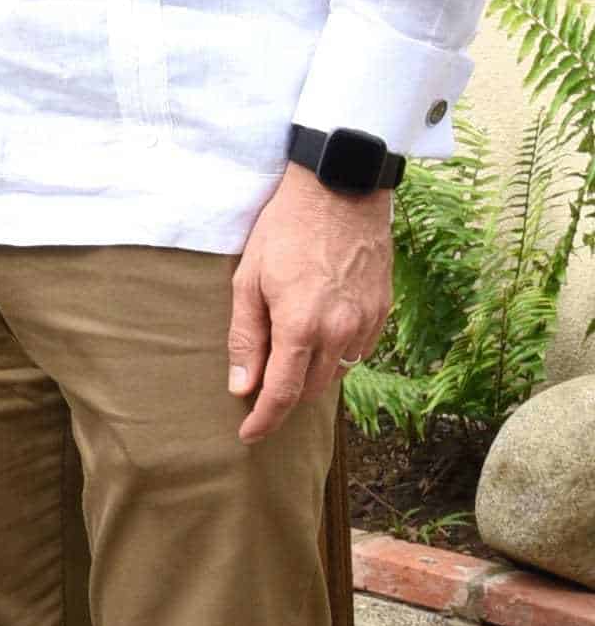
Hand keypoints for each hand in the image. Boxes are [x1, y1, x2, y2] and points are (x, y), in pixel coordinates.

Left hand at [226, 165, 391, 444]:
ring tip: (290, 354)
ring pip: (338, 372)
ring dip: (313, 374)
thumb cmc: (286, 230)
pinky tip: (320, 333)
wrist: (340, 189)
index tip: (249, 436)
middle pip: (312, 389)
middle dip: (286, 396)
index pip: (283, 394)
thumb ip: (246, 338)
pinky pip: (359, 350)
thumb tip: (242, 386)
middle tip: (261, 386)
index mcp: (301, 326)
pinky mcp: (382, 309)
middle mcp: (340, 332)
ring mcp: (366, 322)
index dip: (264, 420)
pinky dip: (337, 353)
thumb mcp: (249, 279)